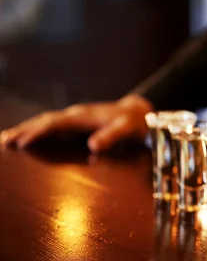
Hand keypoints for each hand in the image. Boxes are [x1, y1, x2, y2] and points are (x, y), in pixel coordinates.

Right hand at [0, 94, 152, 152]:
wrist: (139, 113)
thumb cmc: (134, 123)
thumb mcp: (127, 129)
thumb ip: (112, 136)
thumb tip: (93, 146)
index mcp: (84, 116)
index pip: (56, 123)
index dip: (39, 132)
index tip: (22, 143)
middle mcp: (75, 115)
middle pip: (44, 121)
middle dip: (24, 130)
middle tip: (4, 141)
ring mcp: (74, 119)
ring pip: (45, 123)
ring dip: (26, 130)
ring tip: (6, 140)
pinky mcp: (75, 125)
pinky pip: (51, 127)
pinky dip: (36, 132)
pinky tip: (25, 140)